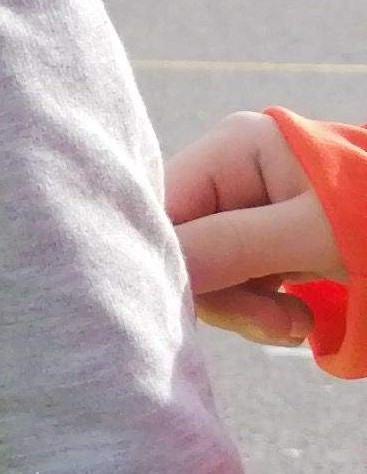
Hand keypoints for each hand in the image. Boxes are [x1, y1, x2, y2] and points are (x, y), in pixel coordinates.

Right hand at [165, 110, 342, 344]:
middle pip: (186, 244)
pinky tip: (300, 319)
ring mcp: (255, 209)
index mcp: (238, 147)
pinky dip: (264, 312)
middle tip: (277, 325)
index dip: (176, 259)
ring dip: (249, 311)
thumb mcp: (315, 235)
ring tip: (298, 326)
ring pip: (211, 272)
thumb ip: (231, 247)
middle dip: (225, 294)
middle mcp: (237, 173)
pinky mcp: (273, 243)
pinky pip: (241, 284)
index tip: (206, 305)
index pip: (167, 207)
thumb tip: (158, 268)